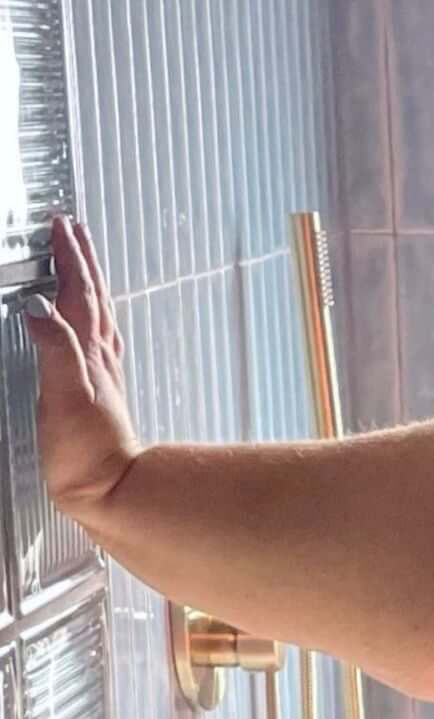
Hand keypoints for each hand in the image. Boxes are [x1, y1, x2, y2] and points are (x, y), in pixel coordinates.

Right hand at [26, 214, 140, 519]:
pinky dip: (89, 319)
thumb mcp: (64, 395)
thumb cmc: (86, 452)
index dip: (69, 258)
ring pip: (97, 315)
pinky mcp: (97, 393)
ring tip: (80, 262)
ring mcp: (101, 374)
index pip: (78, 292)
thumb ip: (54, 348)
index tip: (61, 226)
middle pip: (92, 297)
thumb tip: (38, 306)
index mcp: (88, 351)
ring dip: (88, 284)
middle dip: (81, 260)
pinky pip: (95, 340)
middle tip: (72, 229)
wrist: (110, 492)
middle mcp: (99, 357)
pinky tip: (87, 326)